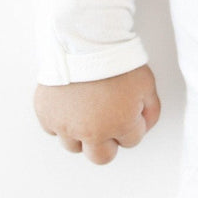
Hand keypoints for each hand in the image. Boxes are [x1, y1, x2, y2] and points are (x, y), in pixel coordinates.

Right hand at [34, 64, 160, 164]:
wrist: (86, 40)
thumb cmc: (117, 60)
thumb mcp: (147, 84)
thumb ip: (150, 110)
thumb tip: (142, 126)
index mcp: (119, 125)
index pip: (131, 141)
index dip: (132, 124)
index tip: (128, 110)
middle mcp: (91, 132)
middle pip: (101, 157)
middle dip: (108, 143)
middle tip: (108, 122)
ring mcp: (66, 125)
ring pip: (74, 146)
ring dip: (82, 134)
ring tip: (87, 110)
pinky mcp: (46, 115)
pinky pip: (53, 129)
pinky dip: (61, 121)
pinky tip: (70, 103)